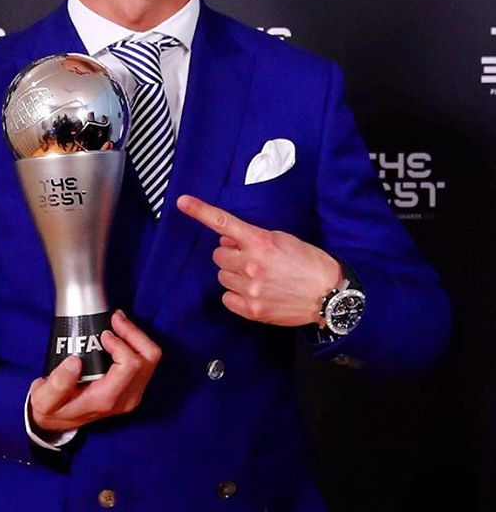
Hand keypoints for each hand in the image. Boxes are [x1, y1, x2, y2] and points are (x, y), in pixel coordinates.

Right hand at [29, 309, 161, 433]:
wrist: (58, 423)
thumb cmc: (51, 409)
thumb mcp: (44, 400)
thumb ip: (57, 384)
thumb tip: (75, 361)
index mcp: (107, 398)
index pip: (131, 365)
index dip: (121, 343)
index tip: (103, 333)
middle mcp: (126, 397)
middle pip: (148, 358)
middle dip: (134, 333)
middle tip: (115, 318)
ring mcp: (132, 393)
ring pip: (151, 357)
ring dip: (137, 336)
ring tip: (117, 322)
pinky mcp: (133, 387)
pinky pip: (146, 360)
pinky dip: (136, 342)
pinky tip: (120, 333)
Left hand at [177, 194, 341, 327]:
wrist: (329, 295)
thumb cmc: (308, 263)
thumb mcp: (282, 239)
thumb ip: (253, 237)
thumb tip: (228, 238)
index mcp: (259, 242)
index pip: (223, 223)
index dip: (200, 211)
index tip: (182, 202)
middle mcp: (250, 265)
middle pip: (218, 255)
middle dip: (231, 255)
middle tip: (252, 259)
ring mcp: (249, 289)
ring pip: (222, 277)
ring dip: (234, 275)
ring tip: (259, 277)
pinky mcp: (251, 309)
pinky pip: (227, 298)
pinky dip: (236, 295)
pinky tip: (255, 292)